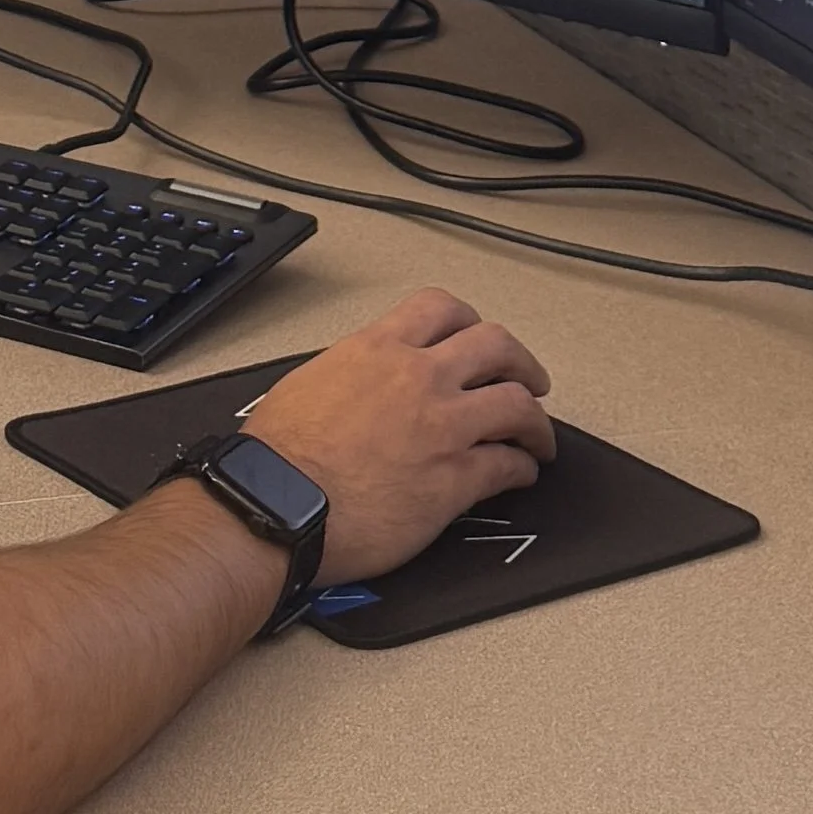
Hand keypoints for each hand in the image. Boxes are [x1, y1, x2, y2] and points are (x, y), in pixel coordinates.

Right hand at [241, 288, 555, 585]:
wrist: (275, 504)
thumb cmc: (277, 458)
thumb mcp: (307, 385)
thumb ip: (350, 374)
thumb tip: (361, 384)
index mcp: (376, 351)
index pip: (439, 309)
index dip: (468, 321)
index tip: (474, 336)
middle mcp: (418, 379)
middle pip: (497, 346)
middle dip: (520, 363)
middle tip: (527, 379)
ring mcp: (443, 427)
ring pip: (519, 405)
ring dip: (535, 421)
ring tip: (536, 436)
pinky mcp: (456, 478)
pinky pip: (510, 465)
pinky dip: (523, 468)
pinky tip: (520, 475)